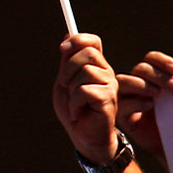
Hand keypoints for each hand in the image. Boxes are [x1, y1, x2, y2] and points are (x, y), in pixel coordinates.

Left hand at [54, 32, 123, 165]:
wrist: (83, 137)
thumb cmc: (75, 112)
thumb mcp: (65, 83)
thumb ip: (67, 62)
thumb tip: (68, 35)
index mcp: (96, 67)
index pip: (93, 42)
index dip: (78, 39)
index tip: (62, 48)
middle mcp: (106, 73)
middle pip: (88, 53)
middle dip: (68, 68)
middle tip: (65, 85)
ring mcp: (110, 86)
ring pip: (84, 72)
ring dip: (71, 90)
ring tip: (75, 104)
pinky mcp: (108, 99)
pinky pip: (83, 91)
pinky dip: (74, 104)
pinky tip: (78, 113)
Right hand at [115, 50, 172, 140]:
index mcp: (152, 77)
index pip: (150, 59)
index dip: (161, 60)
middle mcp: (138, 85)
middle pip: (139, 68)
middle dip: (157, 74)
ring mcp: (127, 99)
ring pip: (124, 81)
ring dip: (142, 84)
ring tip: (158, 95)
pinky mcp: (123, 116)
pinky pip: (122, 104)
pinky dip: (136, 102)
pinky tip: (150, 106)